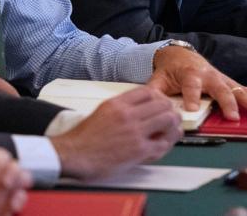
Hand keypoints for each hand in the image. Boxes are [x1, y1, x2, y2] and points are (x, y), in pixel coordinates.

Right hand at [50, 87, 180, 179]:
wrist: (73, 155)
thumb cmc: (83, 137)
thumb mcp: (101, 111)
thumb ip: (121, 108)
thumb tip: (138, 109)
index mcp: (118, 103)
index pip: (149, 92)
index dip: (159, 98)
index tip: (161, 105)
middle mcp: (128, 115)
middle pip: (163, 104)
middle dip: (170, 111)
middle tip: (170, 118)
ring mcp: (135, 132)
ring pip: (168, 120)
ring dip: (172, 126)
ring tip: (170, 131)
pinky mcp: (138, 150)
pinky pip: (163, 144)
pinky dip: (166, 144)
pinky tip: (162, 145)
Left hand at [146, 45, 246, 120]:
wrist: (179, 53)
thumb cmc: (170, 69)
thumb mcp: (158, 78)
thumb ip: (154, 92)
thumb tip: (151, 106)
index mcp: (190, 73)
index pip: (191, 85)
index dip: (192, 96)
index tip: (193, 109)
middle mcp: (209, 75)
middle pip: (221, 89)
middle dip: (228, 103)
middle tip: (234, 117)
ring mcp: (223, 78)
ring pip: (240, 90)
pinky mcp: (230, 83)